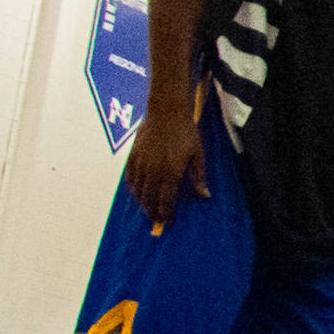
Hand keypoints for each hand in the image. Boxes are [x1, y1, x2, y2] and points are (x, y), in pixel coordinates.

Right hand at [122, 88, 209, 228]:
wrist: (166, 112)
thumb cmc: (186, 132)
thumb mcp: (198, 154)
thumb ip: (199, 177)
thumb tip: (204, 196)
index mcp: (171, 173)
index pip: (166, 200)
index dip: (166, 213)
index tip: (168, 221)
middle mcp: (153, 171)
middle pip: (150, 199)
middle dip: (152, 212)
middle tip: (156, 220)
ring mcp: (141, 164)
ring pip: (138, 191)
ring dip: (142, 202)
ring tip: (147, 209)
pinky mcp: (133, 156)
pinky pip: (129, 178)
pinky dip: (132, 188)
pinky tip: (136, 192)